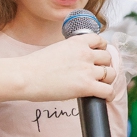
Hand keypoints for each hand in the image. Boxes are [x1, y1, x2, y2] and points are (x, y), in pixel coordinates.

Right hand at [0, 34, 114, 104]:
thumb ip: (71, 52)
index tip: (98, 56)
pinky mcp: (86, 86)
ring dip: (107, 80)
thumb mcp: (56, 49)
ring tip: (100, 85)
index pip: (100, 40)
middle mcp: (85, 53)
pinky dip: (108, 94)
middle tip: (97, 73)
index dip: (102, 49)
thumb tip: (77, 62)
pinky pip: (108, 90)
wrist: (25, 76)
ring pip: (111, 73)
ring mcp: (87, 70)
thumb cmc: (35, 66)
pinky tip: (103, 97)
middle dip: (104, 65)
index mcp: (77, 42)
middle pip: (108, 58)